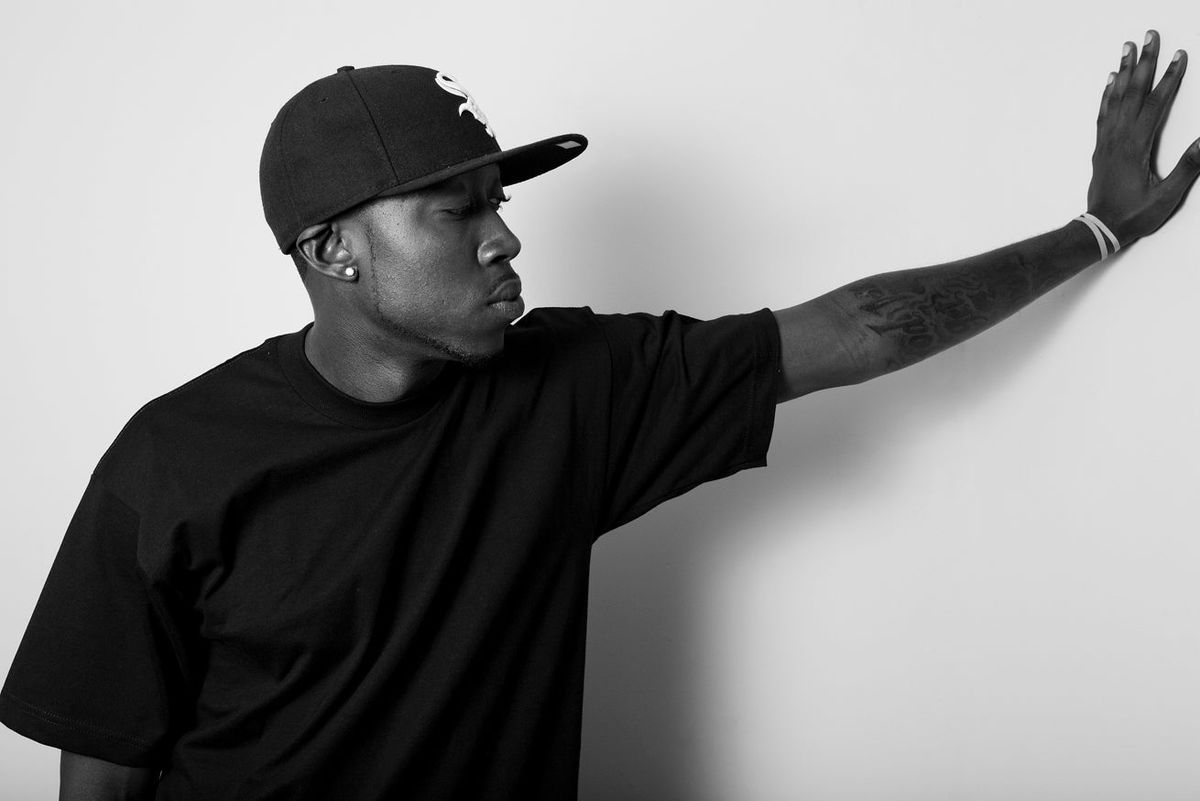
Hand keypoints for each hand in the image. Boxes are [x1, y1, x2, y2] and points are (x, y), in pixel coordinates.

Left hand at [1088, 29, 1199, 244]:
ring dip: (1124, 71)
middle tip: (1149, 35)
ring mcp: (1106, 141)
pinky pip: (1103, 112)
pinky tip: (1111, 80)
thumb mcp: (1167, 196)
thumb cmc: (1134, 215)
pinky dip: (1108, 93)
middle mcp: (1118, 138)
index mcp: (1136, 146)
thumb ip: (1188, 167)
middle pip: (1133, 92)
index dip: (1169, 78)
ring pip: (1115, 98)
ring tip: (1128, 47)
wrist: (1100, 228)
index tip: (1179, 55)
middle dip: (1144, 62)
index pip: (1156, 103)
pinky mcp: (1100, 147)